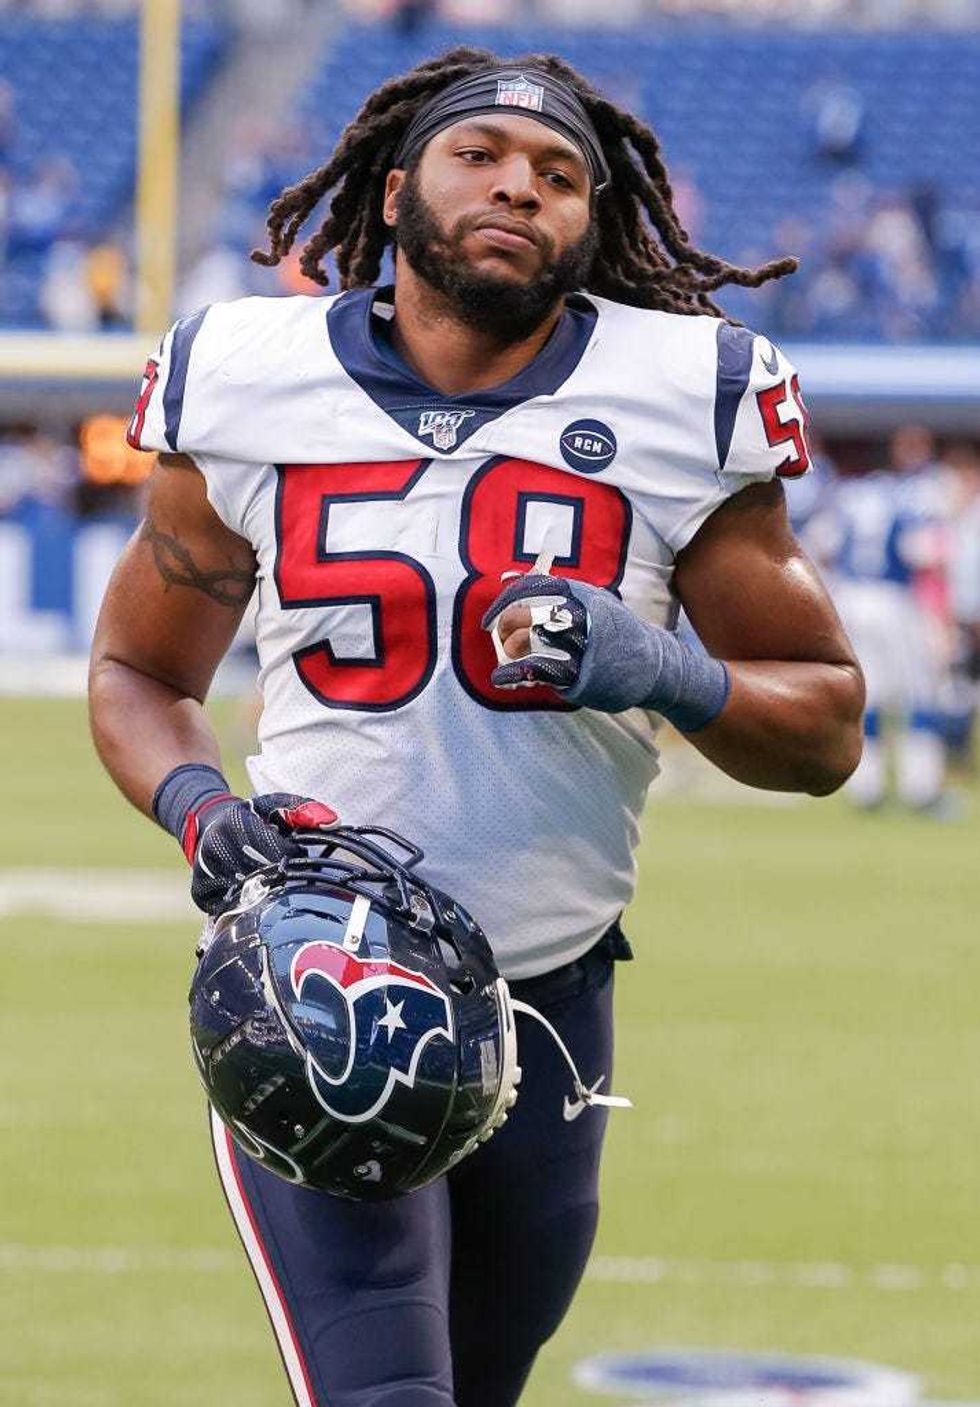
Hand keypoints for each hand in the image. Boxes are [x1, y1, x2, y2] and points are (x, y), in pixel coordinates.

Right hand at [189, 793, 337, 914]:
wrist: (208, 826)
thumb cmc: (252, 817)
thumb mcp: (275, 805)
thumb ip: (304, 809)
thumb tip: (332, 822)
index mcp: (236, 823)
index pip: (279, 853)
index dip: (292, 856)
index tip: (292, 853)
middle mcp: (216, 847)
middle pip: (264, 876)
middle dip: (281, 876)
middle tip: (284, 872)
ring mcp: (205, 871)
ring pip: (249, 896)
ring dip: (265, 893)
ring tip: (267, 879)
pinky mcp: (200, 892)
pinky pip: (231, 910)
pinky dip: (245, 905)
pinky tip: (249, 891)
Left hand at [482, 573, 729, 727]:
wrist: (655, 666)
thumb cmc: (616, 634)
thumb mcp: (593, 604)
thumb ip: (559, 594)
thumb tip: (514, 579)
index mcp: (583, 595)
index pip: (537, 585)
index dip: (508, 598)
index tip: (492, 616)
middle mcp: (582, 615)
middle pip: (531, 611)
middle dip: (507, 624)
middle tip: (497, 636)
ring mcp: (582, 644)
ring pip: (533, 638)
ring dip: (510, 648)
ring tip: (504, 657)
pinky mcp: (581, 672)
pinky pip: (540, 668)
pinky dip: (515, 673)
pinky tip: (501, 677)